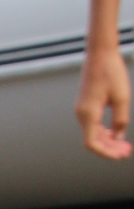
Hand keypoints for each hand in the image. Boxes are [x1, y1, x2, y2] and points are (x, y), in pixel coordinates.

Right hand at [76, 43, 132, 160]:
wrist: (100, 54)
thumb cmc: (111, 73)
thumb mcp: (121, 98)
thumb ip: (120, 121)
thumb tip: (119, 137)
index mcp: (88, 114)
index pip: (92, 144)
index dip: (107, 153)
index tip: (121, 155)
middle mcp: (81, 114)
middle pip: (92, 140)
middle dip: (109, 148)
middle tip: (126, 151)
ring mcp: (82, 110)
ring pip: (92, 133)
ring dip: (107, 141)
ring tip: (123, 144)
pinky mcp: (85, 105)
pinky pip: (92, 125)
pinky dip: (103, 132)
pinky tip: (115, 132)